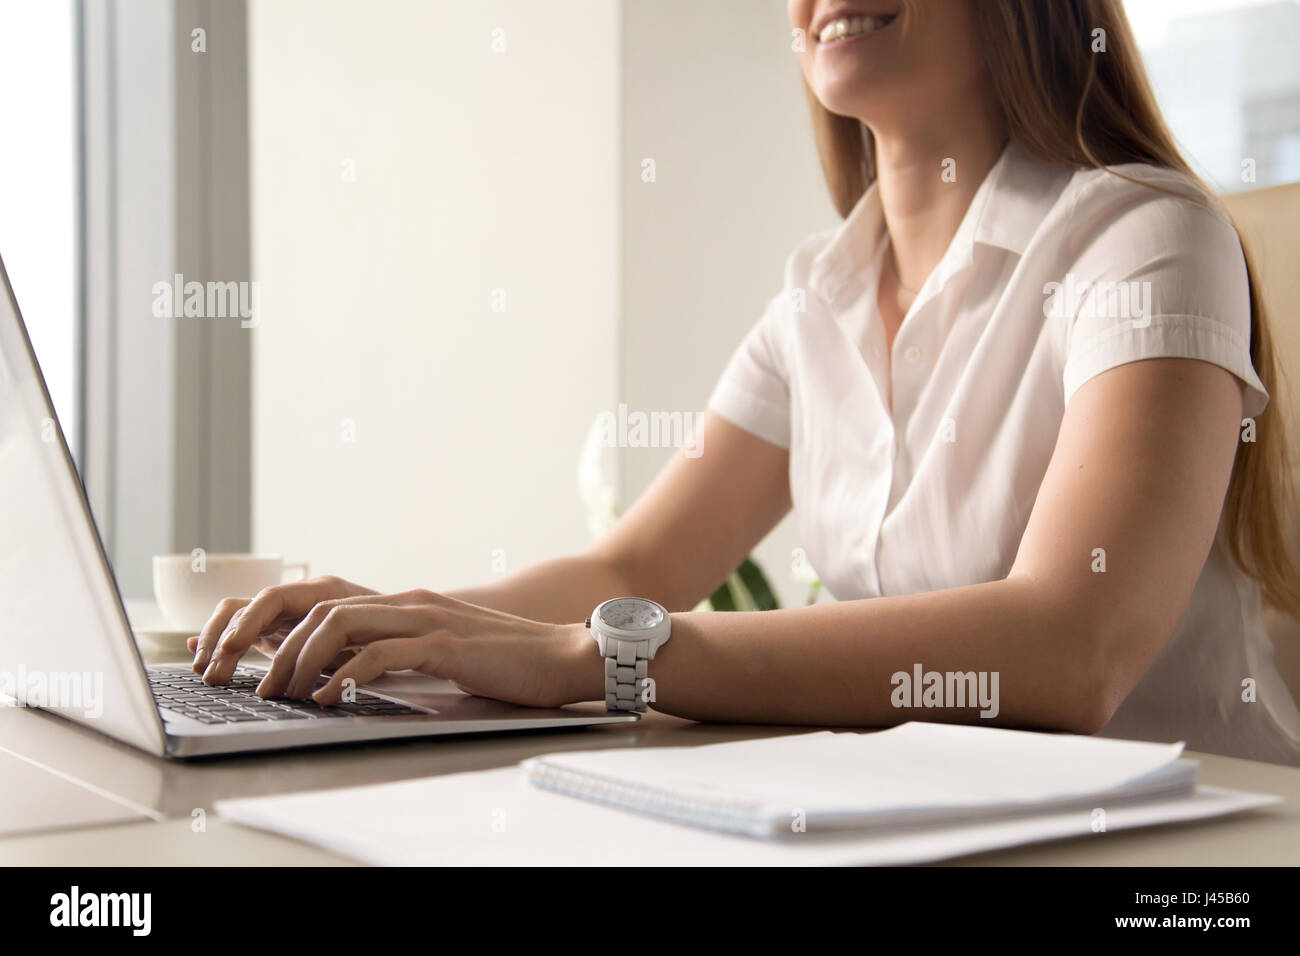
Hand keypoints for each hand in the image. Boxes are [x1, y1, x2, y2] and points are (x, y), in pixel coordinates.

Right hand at [189, 575, 377, 680]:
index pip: (272, 599)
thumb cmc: (392, 637)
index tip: (233, 650)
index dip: (248, 623)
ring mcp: (287, 610)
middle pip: (247, 607)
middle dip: (225, 639)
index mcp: (324, 591)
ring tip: (205, 672)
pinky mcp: (280, 627)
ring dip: (218, 643)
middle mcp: (299, 596)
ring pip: (239, 616)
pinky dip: (222, 642)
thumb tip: (336, 681)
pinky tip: (200, 654)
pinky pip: (244, 629)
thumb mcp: (376, 648)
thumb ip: (353, 659)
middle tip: (212, 675)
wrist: (405, 629)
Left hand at [192, 585, 602, 708]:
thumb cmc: (509, 662)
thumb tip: (355, 676)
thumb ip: (405, 653)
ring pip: (340, 624)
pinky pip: (381, 654)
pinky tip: (328, 698)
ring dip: (299, 659)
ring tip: (280, 692)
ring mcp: (428, 619)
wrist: (566, 655)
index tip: (252, 660)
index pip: (325, 603)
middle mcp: (410, 602)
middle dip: (274, 645)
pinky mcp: (446, 644)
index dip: (280, 627)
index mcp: (407, 602)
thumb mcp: (445, 652)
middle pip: (319, 608)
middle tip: (252, 683)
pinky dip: (345, 675)